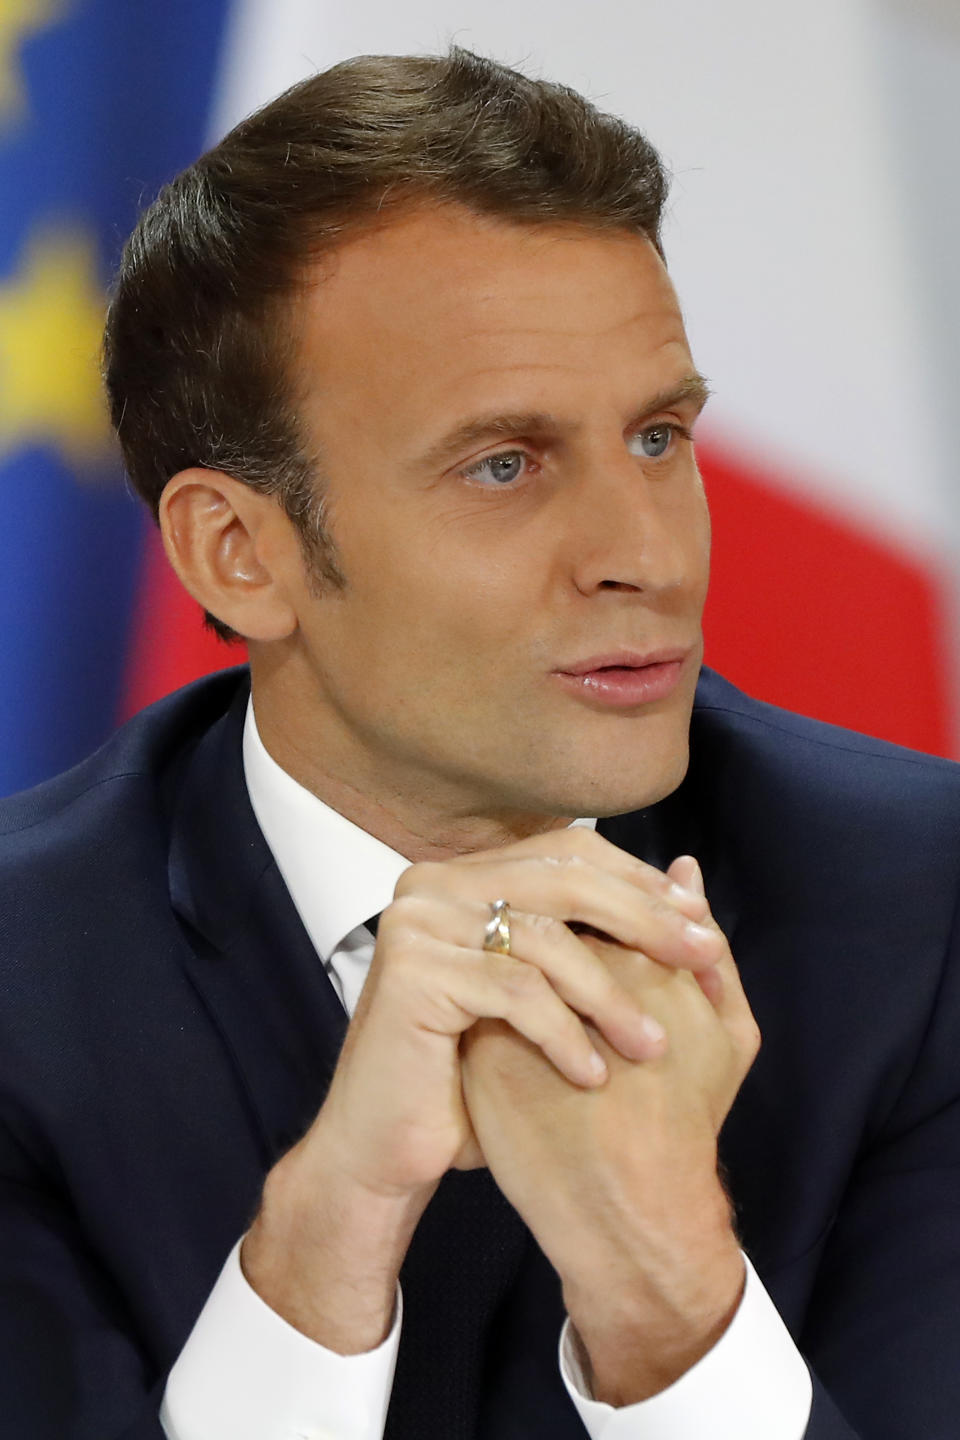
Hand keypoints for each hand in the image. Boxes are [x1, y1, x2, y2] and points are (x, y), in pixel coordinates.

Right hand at [242, 829, 727, 1350]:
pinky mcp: (411, 968)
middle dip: (644, 921)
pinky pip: (515, 992)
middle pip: (564, 881)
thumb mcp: (555, 995)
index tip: (702, 926)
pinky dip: (564, 1035)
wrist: (390, 1147)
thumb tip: (691, 869)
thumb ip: (611, 934)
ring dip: (611, 995)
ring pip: (546, 939)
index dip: (640, 884)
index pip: (569, 855)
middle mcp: (434, 882)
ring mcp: (418, 919)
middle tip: (703, 957)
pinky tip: (594, 1076)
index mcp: (465, 875)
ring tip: (655, 1046)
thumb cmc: (476, 1075)